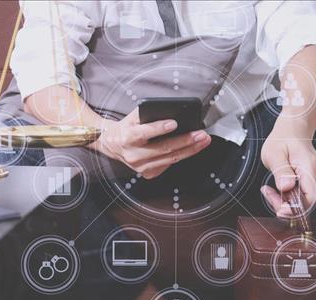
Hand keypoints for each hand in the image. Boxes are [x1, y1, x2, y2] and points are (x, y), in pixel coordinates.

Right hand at [89, 109, 211, 178]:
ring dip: (190, 150)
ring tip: (203, 140)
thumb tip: (172, 111)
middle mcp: (133, 155)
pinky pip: (168, 165)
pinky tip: (192, 148)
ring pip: (170, 159)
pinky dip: (182, 156)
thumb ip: (148, 113)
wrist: (112, 145)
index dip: (159, 128)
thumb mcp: (132, 117)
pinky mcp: (147, 173)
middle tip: (200, 134)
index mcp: (127, 138)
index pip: (143, 133)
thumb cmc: (126, 128)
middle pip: (163, 149)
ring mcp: (140, 167)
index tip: (174, 123)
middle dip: (185, 141)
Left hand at [260, 124, 315, 216]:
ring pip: (302, 201)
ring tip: (269, 189)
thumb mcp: (274, 154)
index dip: (296, 209)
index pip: (310, 198)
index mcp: (309, 168)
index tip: (280, 209)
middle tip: (268, 193)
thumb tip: (286, 187)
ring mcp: (315, 179)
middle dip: (285, 205)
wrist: (292, 131)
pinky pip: (300, 195)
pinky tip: (277, 187)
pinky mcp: (310, 181)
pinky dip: (287, 196)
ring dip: (284, 200)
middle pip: (305, 203)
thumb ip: (281, 171)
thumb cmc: (283, 140)